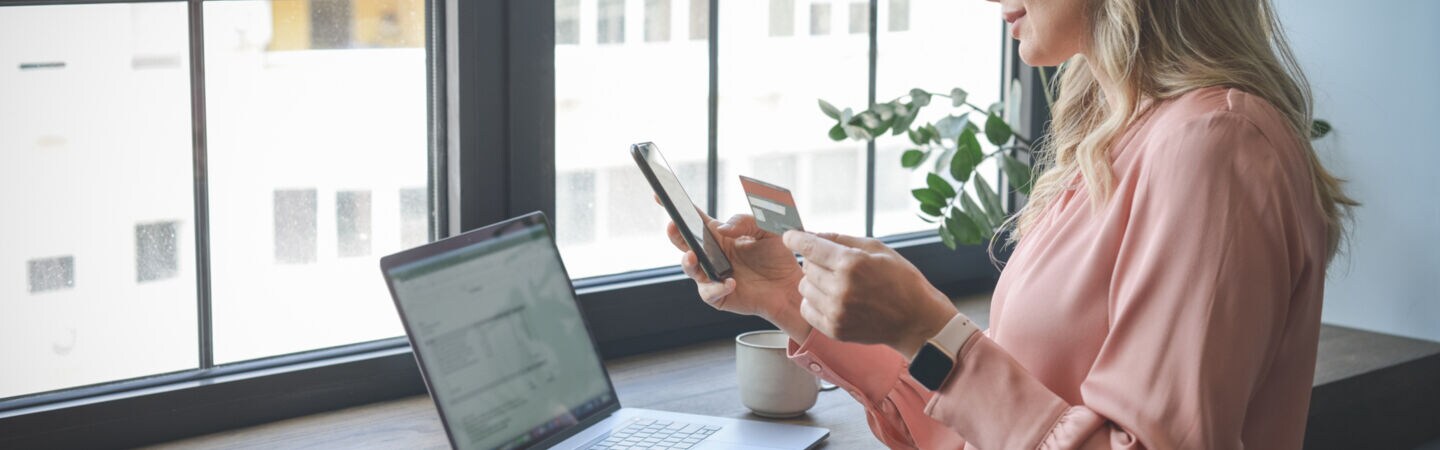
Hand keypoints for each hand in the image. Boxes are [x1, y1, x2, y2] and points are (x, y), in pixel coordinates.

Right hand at [663, 210, 810, 339]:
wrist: (790, 286)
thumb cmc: (778, 256)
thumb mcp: (767, 229)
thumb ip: (746, 222)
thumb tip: (722, 229)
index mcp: (719, 235)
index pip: (693, 218)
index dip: (677, 207)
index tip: (660, 194)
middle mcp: (711, 254)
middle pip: (684, 242)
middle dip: (675, 233)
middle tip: (673, 225)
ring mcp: (712, 275)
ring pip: (690, 268)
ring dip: (688, 262)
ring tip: (694, 255)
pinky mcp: (719, 295)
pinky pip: (709, 292)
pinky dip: (717, 287)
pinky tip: (730, 282)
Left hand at [782, 230, 957, 355]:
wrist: (916, 320)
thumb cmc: (900, 280)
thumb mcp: (877, 249)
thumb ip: (842, 239)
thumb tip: (813, 234)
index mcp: (851, 264)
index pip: (810, 247)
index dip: (795, 239)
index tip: (789, 237)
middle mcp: (840, 288)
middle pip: (806, 266)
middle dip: (816, 262)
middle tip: (835, 266)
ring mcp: (836, 311)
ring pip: (804, 287)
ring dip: (815, 282)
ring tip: (837, 284)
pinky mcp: (834, 329)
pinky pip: (807, 309)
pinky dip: (815, 302)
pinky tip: (833, 299)